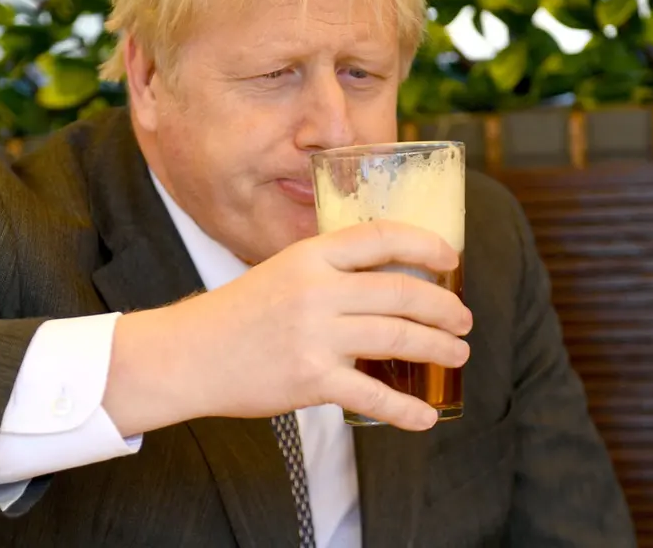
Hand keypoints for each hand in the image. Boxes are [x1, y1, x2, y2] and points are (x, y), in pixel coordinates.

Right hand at [104, 221, 471, 434]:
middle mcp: (315, 289)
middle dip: (443, 307)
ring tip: (457, 355)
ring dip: (438, 348)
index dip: (423, 243)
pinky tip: (425, 416)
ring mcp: (314, 334)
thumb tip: (385, 282)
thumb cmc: (237, 315)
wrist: (189, 355)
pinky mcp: (310, 379)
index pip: (379, 236)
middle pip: (400, 291)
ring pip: (397, 337)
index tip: (450, 258)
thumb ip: (326, 273)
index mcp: (308, 256)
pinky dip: (405, 409)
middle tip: (462, 321)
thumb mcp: (280, 273)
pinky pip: (372, 395)